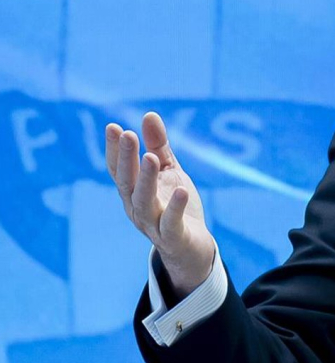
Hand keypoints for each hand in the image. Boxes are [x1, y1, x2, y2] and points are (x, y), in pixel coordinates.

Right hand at [105, 112, 215, 296]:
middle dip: (126, 159)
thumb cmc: (176, 206)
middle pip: (127, 183)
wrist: (193, 248)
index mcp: (132, 192)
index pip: (118, 169)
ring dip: (146, 180)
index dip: (115, 150)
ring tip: (151, 157)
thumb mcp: (170, 173)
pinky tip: (182, 190)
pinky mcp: (173, 238)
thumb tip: (149, 114)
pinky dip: (175, 208)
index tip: (113, 127)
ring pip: (144, 202)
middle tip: (127, 134)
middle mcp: (136, 208)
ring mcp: (153, 225)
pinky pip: (171, 224)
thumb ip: (159, 146)